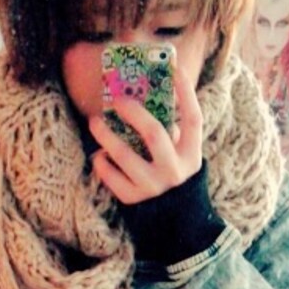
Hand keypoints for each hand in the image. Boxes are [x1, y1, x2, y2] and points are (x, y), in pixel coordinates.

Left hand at [88, 67, 202, 204]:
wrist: (171, 217)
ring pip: (125, 155)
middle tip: (117, 100)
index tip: (175, 70)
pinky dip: (102, 163)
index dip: (186, 94)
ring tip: (95, 122)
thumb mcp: (180, 153)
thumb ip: (170, 130)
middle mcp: (174, 171)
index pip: (193, 119)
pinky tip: (99, 155)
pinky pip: (111, 176)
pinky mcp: (134, 199)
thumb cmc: (170, 171)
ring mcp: (153, 187)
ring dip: (106, 135)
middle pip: (154, 133)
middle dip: (133, 112)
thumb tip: (145, 94)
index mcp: (191, 155)